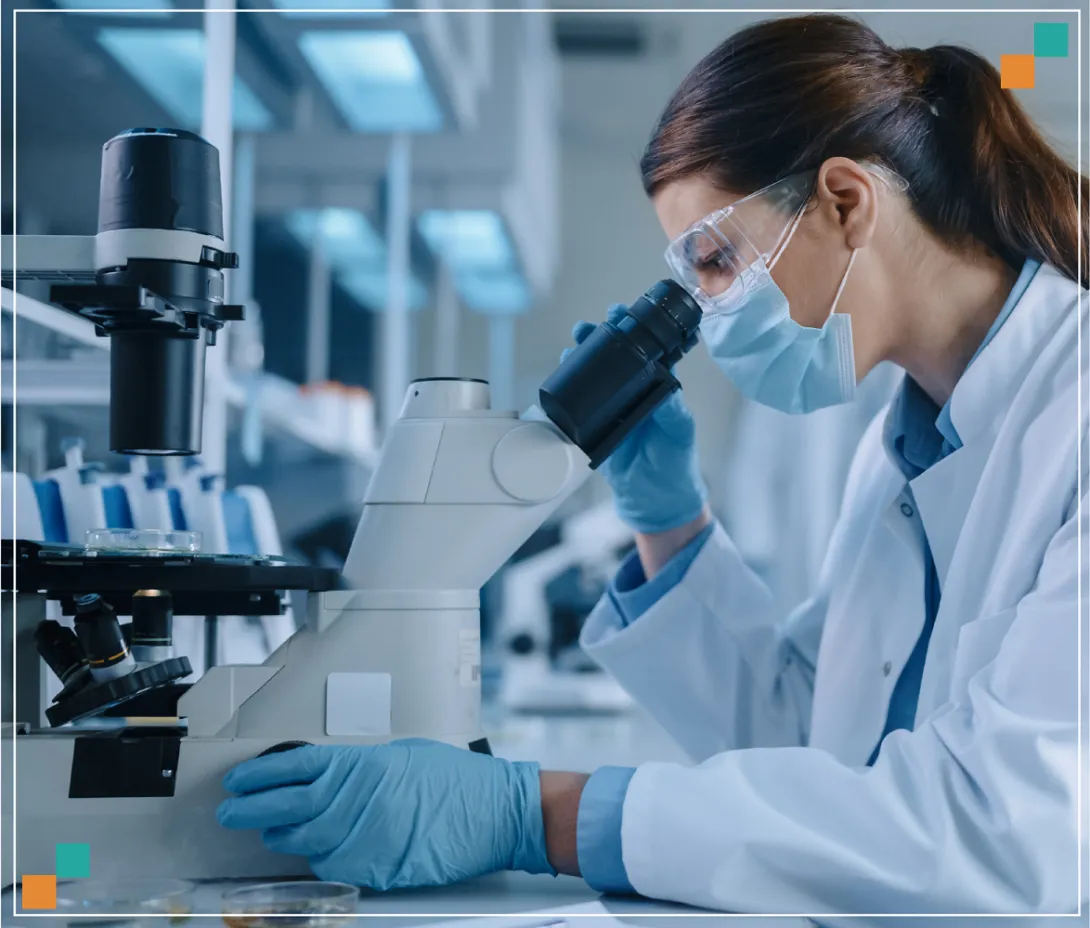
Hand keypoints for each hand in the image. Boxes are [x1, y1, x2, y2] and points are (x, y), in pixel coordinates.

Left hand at [216, 740, 553, 889]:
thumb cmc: (458, 780)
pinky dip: (317, 858)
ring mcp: (363, 838)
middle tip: (231, 810)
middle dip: (251, 807)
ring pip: (302, 841)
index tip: (238, 778)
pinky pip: (332, 865)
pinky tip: (311, 852)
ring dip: (279, 836)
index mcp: (362, 765)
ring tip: (268, 832)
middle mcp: (355, 801)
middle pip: (286, 805)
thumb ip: (363, 767)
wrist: (495, 813)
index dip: (260, 773)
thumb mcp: (405, 755)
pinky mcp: (374, 868)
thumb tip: (332, 774)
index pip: (294, 766)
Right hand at [567, 305, 706, 533]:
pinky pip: (580, 403)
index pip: (645, 350)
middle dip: (600, 336)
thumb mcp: (679, 432)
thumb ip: (672, 409)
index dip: (634, 329)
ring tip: (575, 342)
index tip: (623, 313)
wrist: (654, 500)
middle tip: (589, 326)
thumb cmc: (675, 463)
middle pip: (615, 357)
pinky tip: (563, 372)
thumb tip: (663, 381)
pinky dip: (569, 386)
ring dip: (582, 356)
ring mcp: (612, 409)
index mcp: (657, 388)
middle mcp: (633, 394)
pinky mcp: (595, 427)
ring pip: (594, 376)